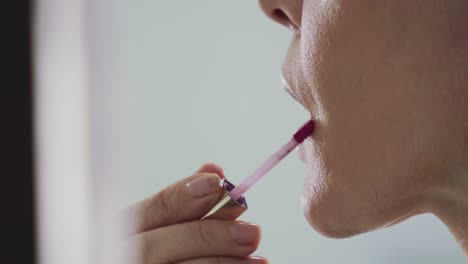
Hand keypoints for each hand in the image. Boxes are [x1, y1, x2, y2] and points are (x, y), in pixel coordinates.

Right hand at [123, 163, 267, 263]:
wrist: (155, 260)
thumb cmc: (162, 245)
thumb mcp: (164, 222)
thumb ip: (184, 200)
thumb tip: (215, 171)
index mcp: (122, 229)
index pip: (148, 210)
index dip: (181, 196)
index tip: (216, 183)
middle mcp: (121, 254)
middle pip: (154, 246)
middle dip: (207, 236)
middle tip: (253, 232)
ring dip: (220, 262)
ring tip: (259, 259)